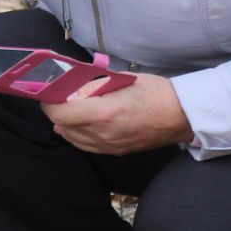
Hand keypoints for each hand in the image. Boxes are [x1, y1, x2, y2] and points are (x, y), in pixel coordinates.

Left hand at [44, 73, 192, 154]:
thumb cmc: (155, 92)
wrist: (181, 115)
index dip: (49, 102)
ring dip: (65, 124)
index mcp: (103, 113)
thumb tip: (71, 85)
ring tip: (69, 109)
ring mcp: (109, 146)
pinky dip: (77, 134)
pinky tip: (79, 124)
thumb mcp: (120, 79)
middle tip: (58, 97)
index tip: (49, 92)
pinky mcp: (116, 151)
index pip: (59, 113)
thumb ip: (92, 85)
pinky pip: (86, 145)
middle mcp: (103, 134)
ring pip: (72, 139)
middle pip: (62, 127)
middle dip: (56, 111)